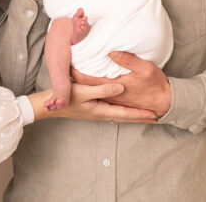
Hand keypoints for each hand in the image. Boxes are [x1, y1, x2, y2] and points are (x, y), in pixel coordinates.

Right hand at [29, 83, 156, 122]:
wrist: (49, 105)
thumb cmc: (66, 98)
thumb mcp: (85, 91)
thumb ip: (103, 90)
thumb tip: (122, 88)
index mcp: (101, 110)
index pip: (126, 113)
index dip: (140, 114)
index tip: (155, 115)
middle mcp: (101, 113)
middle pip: (125, 116)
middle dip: (140, 117)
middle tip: (156, 118)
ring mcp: (97, 111)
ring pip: (120, 113)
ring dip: (133, 114)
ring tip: (144, 114)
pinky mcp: (93, 107)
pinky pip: (113, 110)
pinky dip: (123, 110)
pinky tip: (123, 106)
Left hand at [71, 52, 171, 117]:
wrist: (164, 102)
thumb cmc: (156, 85)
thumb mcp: (145, 69)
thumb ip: (127, 60)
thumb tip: (111, 52)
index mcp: (114, 86)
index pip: (87, 80)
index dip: (75, 71)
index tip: (66, 60)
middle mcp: (110, 94)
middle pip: (85, 85)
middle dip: (73, 75)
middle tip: (62, 63)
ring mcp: (113, 98)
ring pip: (91, 89)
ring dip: (81, 80)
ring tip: (71, 69)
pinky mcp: (117, 99)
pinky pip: (99, 91)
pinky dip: (91, 85)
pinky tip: (89, 78)